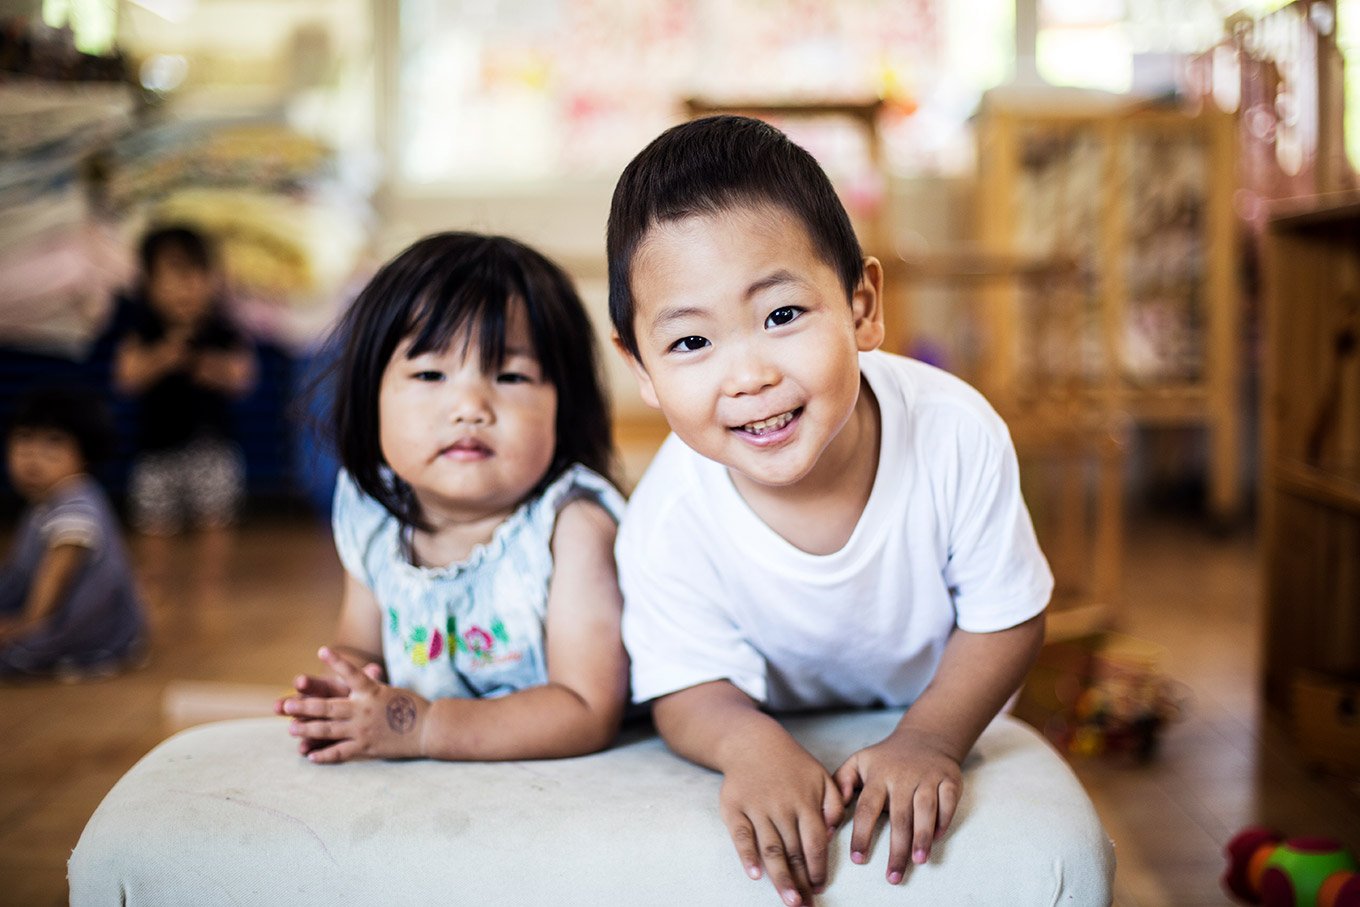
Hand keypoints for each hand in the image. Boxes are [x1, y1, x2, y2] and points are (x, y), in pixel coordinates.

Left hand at [280, 647, 428, 762]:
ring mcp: (363, 730)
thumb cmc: (413, 706)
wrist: (430, 729)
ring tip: (291, 729)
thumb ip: (371, 687)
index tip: (322, 650)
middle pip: (327, 706)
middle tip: (285, 706)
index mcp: (371, 691)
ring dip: (307, 729)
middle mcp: (363, 709)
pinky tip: (310, 755)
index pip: (350, 673)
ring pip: (328, 730)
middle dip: (304, 706)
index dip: (336, 661)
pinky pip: (340, 752)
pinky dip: (324, 754)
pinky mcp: (366, 748)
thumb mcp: (391, 691)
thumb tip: (361, 675)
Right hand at [720, 736, 844, 905]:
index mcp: (806, 801)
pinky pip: (741, 836)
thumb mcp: (820, 776)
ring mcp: (757, 807)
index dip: (819, 868)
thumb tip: (833, 832)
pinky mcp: (734, 808)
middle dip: (800, 882)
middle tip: (804, 906)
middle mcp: (782, 806)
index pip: (815, 842)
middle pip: (793, 851)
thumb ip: (834, 803)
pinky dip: (747, 856)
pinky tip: (755, 875)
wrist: (752, 742)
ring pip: (770, 848)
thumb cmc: (791, 764)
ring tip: (788, 900)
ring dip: (780, 877)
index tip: (820, 887)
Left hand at [833, 733, 961, 882]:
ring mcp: (927, 777)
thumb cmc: (887, 758)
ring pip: (925, 810)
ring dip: (922, 837)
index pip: (867, 808)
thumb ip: (841, 783)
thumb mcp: (859, 762)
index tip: (858, 859)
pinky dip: (944, 820)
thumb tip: (830, 813)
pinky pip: (948, 802)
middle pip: (899, 817)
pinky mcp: (949, 779)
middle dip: (897, 849)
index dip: (862, 834)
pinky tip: (937, 838)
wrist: (925, 737)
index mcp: (878, 776)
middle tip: (892, 876)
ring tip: (918, 860)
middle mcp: (903, 777)